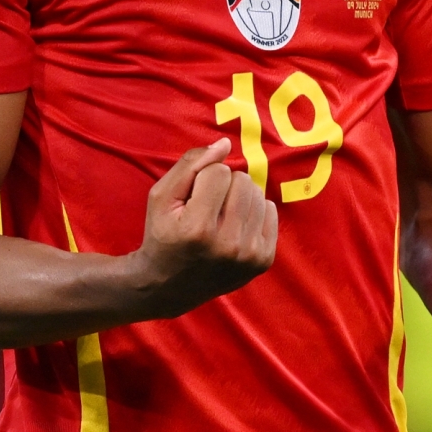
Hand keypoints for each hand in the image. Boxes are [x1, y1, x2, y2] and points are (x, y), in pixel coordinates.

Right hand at [132, 138, 278, 317]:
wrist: (169, 286)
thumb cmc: (162, 234)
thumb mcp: (161, 196)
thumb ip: (190, 164)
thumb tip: (225, 144)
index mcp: (198, 229)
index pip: (219, 171)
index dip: (203, 178)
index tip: (192, 199)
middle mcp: (228, 245)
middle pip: (243, 180)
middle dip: (223, 185)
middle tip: (206, 208)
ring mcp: (248, 256)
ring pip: (258, 193)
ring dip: (239, 198)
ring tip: (219, 217)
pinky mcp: (263, 261)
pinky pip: (270, 210)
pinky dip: (252, 213)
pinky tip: (234, 227)